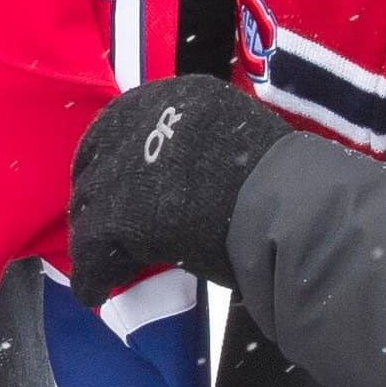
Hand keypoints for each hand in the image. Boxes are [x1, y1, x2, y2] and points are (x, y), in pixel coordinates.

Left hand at [68, 75, 291, 297]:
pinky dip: (92, 274)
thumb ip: (195, 150)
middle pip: (98, 160)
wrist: (295, 211)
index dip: (115, 162)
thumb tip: (170, 182)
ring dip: (94, 235)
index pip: (121, 125)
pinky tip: (96, 291)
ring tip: (103, 263)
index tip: (118, 191)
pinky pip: (91, 248)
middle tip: (104, 230)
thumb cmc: (287, 186)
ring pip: (90, 204)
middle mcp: (144, 117)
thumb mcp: (237, 141)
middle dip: (98, 196)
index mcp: (178, 95)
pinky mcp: (117, 211)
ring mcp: (125, 164)